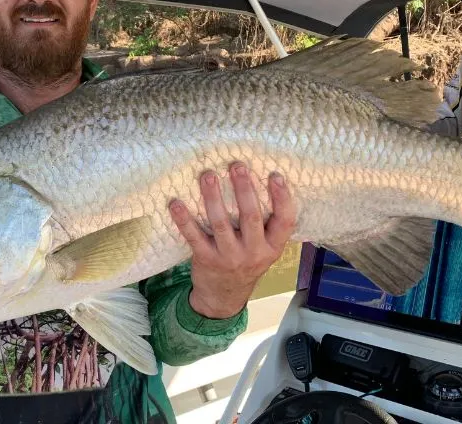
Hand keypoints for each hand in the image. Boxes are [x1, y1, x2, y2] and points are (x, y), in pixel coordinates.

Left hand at [169, 162, 296, 318]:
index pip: (285, 222)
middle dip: (244, 189)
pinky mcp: (206, 259)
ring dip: (213, 197)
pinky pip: (194, 236)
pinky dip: (184, 219)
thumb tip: (256, 181)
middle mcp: (253, 253)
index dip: (283, 199)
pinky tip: (176, 203)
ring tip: (208, 175)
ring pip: (221, 223)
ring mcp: (229, 257)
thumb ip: (265, 225)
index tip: (276, 176)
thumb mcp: (264, 250)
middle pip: (251, 217)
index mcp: (272, 247)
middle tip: (237, 165)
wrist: (223, 296)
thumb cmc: (246, 262)